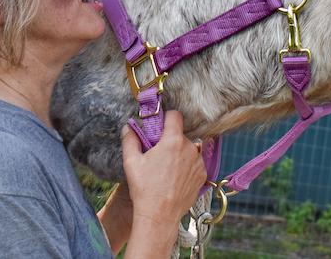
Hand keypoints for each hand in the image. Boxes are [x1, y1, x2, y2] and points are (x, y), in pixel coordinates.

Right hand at [121, 111, 206, 228]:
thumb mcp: (131, 162)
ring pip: (189, 150)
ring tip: (167, 170)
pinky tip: (175, 178)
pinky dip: (187, 167)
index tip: (159, 127)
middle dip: (170, 141)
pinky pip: (195, 164)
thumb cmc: (144, 188)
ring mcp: (198, 163)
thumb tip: (127, 128)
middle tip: (158, 155)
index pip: (175, 115)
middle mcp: (190, 149)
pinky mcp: (202, 176)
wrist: (159, 215)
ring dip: (180, 154)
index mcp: (173, 141)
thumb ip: (130, 140)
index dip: (166, 118)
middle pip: (180, 135)